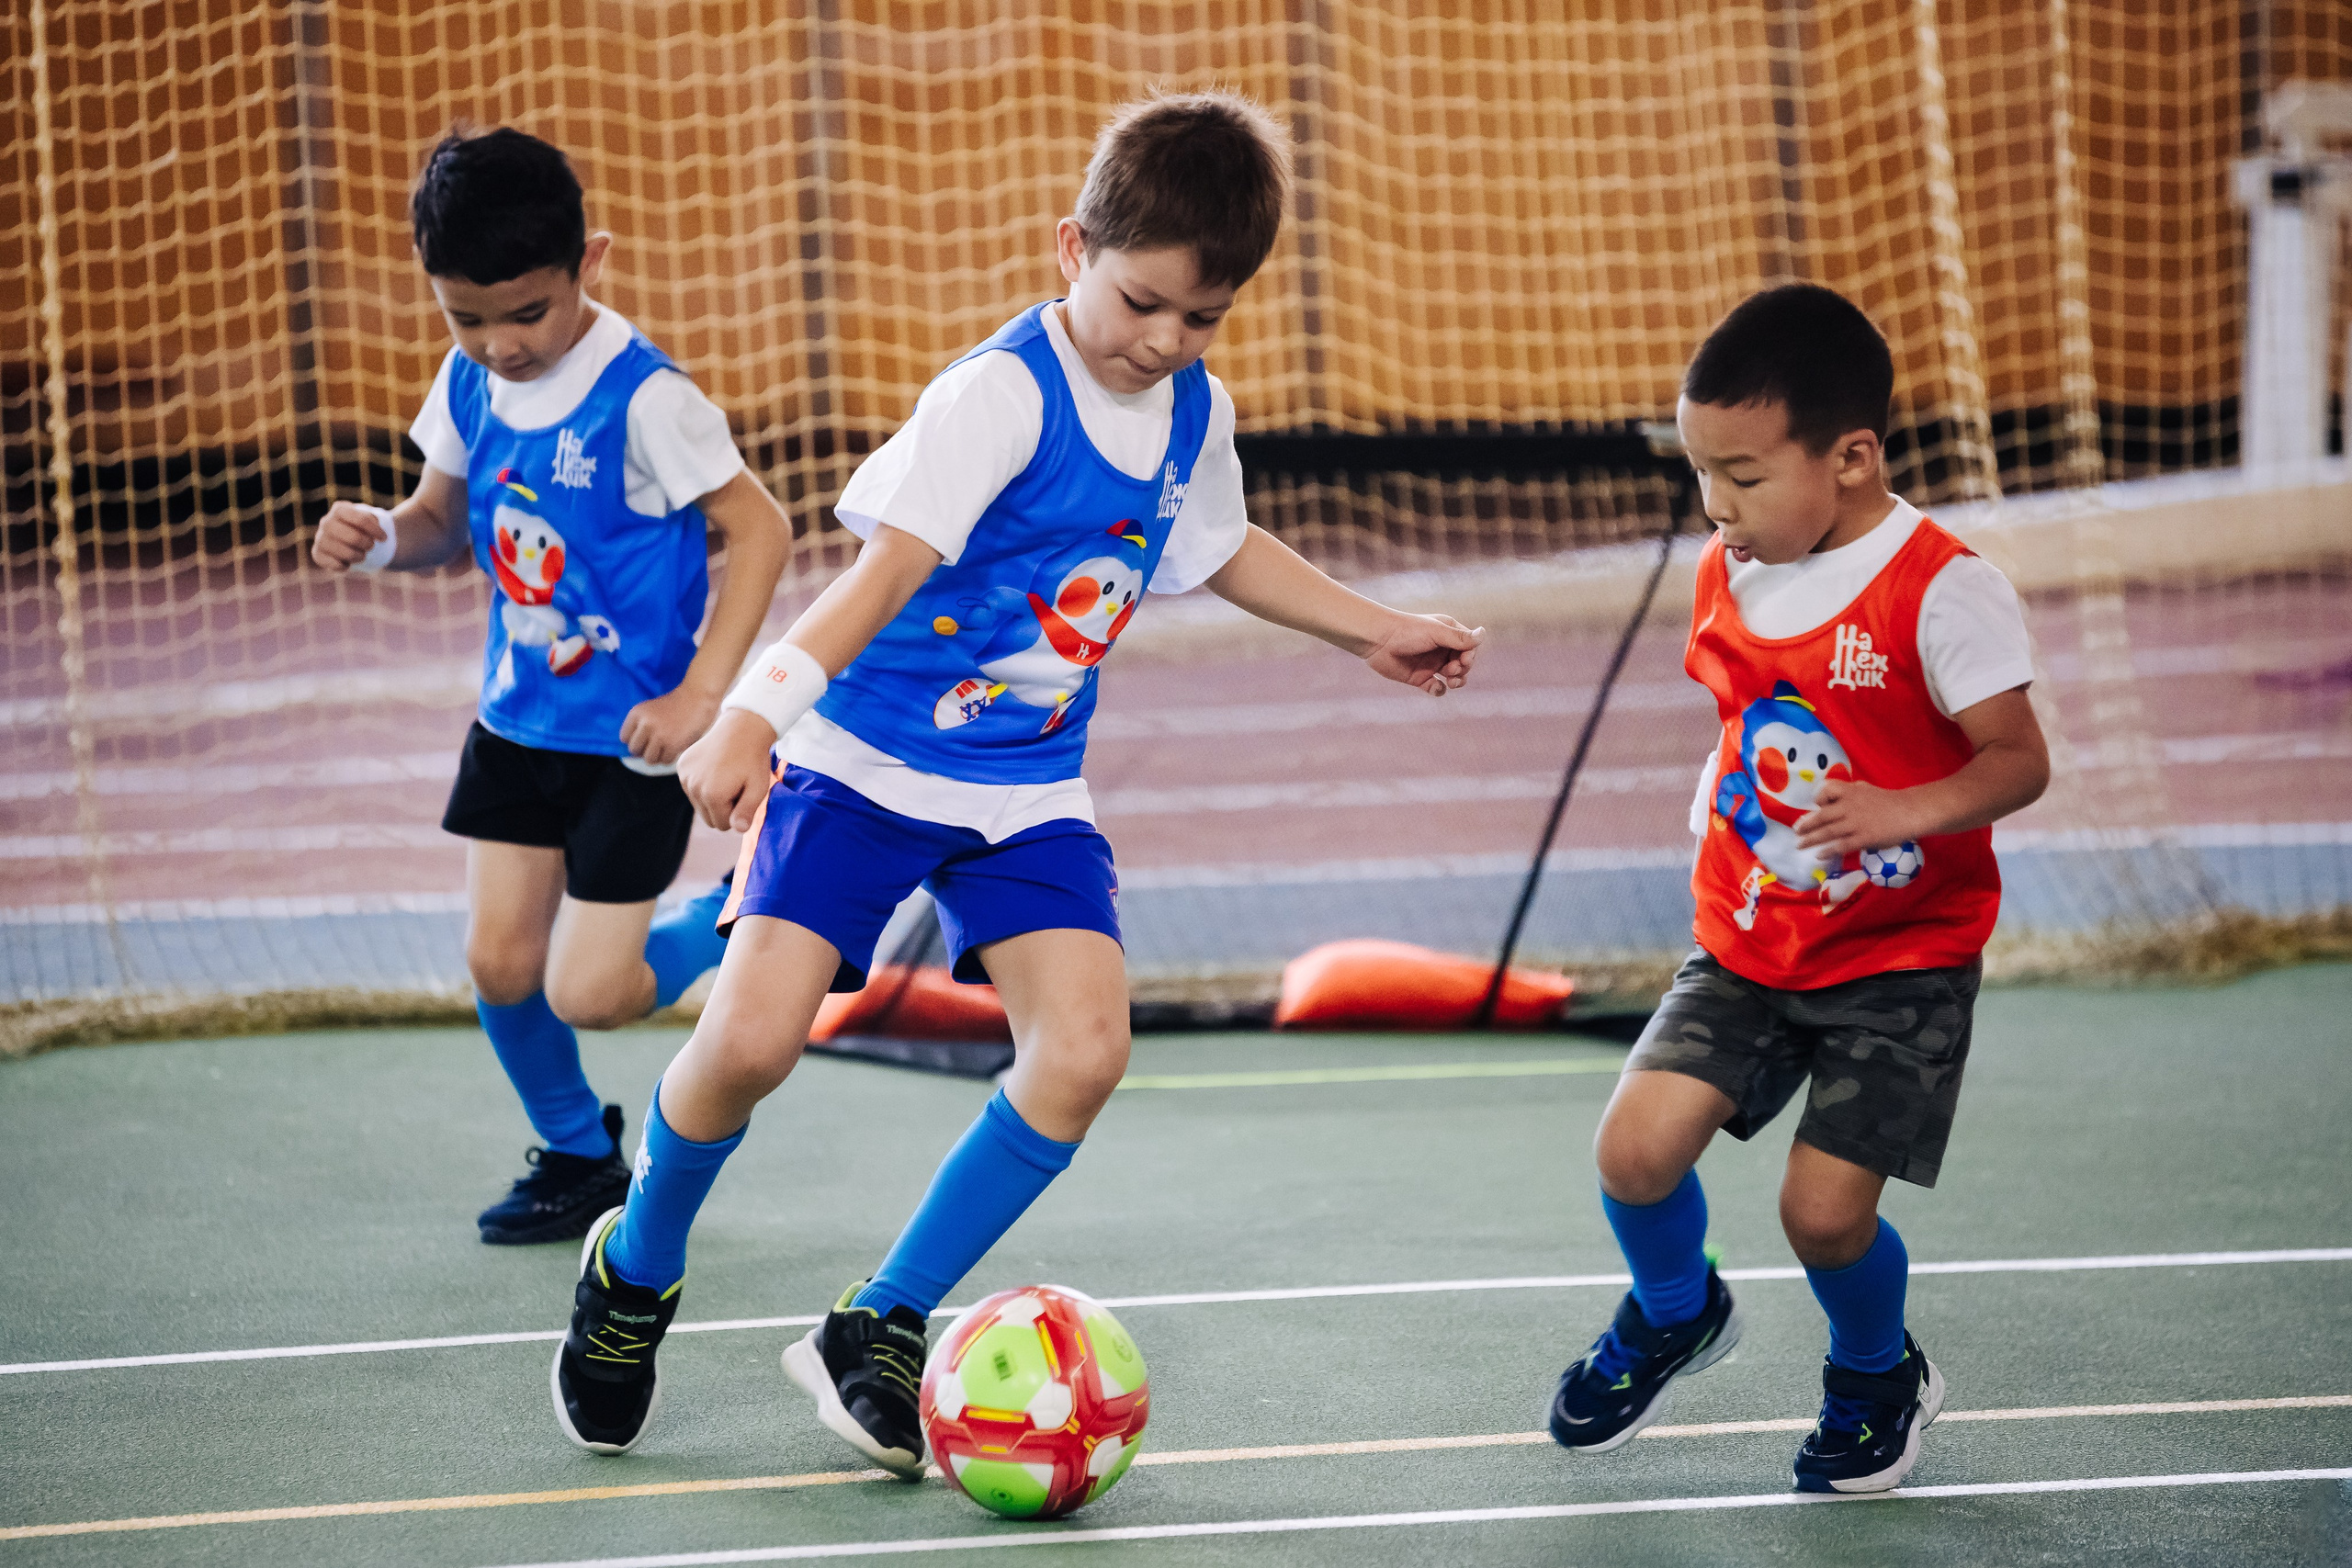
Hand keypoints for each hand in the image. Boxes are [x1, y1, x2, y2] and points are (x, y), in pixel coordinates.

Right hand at [312, 501, 388, 571]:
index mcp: (340, 509)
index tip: (384, 538)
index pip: (361, 520)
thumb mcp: (373, 519)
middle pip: (353, 537)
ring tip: (361, 555)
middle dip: (367, 544)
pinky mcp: (317, 553)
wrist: (353, 540)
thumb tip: (376, 526)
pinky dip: (344, 566)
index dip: (375, 531)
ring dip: (358, 556)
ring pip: (344, 552)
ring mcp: (320, 538)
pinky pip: (332, 563)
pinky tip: (347, 563)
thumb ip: (377, 520)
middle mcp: (326, 522)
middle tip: (370, 546)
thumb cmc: (364, 528)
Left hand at [621, 683, 723, 768]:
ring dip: (657, 756)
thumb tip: (634, 752)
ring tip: (666, 748)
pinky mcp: (673, 744)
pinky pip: (665, 760)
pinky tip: (675, 748)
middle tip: (656, 744)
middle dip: (645, 749)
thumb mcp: (650, 709)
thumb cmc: (675, 704)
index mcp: (637, 713)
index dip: (635, 740)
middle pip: (634, 750)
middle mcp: (645, 724)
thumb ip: (640, 725)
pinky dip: (669, 757)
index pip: (624, 737)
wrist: (697, 697)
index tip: (646, 738)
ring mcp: (659, 735)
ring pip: (649, 758)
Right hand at [676, 707, 778, 830]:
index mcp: (712, 795)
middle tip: (736, 786)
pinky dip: (702, 784)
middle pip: (709, 819)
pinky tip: (714, 768)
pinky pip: (691, 789)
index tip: (744, 793)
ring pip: (699, 805)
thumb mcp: (758, 788)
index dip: (737, 812)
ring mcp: (684, 776)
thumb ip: (747, 811)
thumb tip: (738, 829)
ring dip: (713, 797)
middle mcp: (693, 787)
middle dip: (724, 808)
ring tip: (726, 776)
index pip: (723, 825)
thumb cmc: (753, 759)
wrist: (741, 728)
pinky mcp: (681, 766)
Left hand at [1363, 613, 1483, 696]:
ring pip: (1454, 677)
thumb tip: (1484, 633)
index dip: (1470, 656)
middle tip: (1452, 669)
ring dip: (1457, 681)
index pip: (1469, 648)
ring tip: (1451, 680)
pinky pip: (1437, 688)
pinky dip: (1439, 690)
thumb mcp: (1437, 633)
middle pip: (1464, 664)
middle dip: (1462, 669)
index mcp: (1448, 633)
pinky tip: (1435, 686)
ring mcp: (1431, 664)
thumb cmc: (1408, 631)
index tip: (1463, 660)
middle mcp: (1442, 648)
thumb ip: (1460, 638)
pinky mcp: (1420, 678)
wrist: (1378, 640)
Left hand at [1795, 779, 1922, 860]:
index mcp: (1851, 792)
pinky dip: (1828, 850)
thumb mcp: (1867, 789)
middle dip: (1806, 824)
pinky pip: (1841, 845)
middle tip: (1796, 831)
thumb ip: (1851, 792)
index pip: (1827, 790)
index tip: (1817, 807)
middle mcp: (1849, 806)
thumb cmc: (1890, 801)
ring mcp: (1855, 823)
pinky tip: (1819, 855)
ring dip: (1811, 840)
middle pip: (1821, 815)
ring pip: (1827, 832)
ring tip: (1800, 845)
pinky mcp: (1863, 838)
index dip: (1819, 798)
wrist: (1911, 812)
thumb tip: (1837, 797)